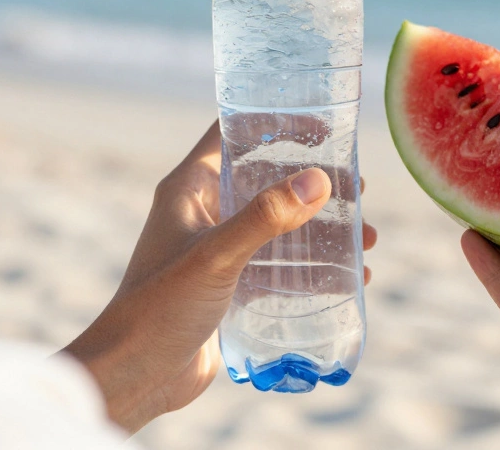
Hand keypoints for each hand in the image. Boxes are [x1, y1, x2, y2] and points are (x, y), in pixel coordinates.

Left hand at [62, 121, 376, 432]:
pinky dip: (312, 267)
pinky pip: (278, 265)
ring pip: (279, 225)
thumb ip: (264, 217)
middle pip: (268, 179)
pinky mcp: (229, 286)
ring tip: (367, 240)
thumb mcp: (216, 256)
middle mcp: (203, 211)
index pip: (234, 134)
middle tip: (359, 191)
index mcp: (189, 188)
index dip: (277, 123)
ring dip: (322, 229)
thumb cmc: (159, 308)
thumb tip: (319, 180)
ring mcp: (217, 249)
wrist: (132, 376)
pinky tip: (350, 278)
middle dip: (315, 184)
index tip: (325, 128)